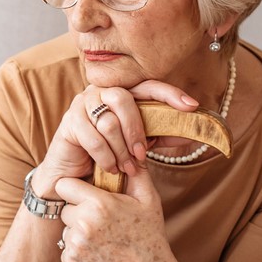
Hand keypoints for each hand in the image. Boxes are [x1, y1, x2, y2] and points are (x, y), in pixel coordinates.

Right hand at [29, 80, 198, 197]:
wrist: (72, 175)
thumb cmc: (106, 156)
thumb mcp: (138, 145)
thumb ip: (160, 136)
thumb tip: (192, 134)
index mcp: (119, 92)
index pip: (146, 86)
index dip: (169, 93)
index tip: (191, 106)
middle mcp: (99, 92)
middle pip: (123, 98)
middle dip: (136, 130)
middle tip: (142, 155)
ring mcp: (81, 104)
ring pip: (109, 121)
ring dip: (121, 150)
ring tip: (126, 168)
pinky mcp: (69, 122)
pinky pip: (94, 137)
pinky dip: (106, 157)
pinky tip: (109, 168)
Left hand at [53, 168, 176, 261]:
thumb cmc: (150, 237)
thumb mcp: (148, 201)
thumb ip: (136, 173)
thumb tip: (132, 150)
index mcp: (99, 204)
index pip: (65, 185)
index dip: (75, 189)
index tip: (85, 194)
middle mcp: (83, 224)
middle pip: (65, 209)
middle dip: (78, 212)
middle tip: (102, 222)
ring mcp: (75, 246)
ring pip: (66, 230)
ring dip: (78, 233)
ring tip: (103, 241)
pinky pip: (66, 250)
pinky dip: (78, 253)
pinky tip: (99, 255)